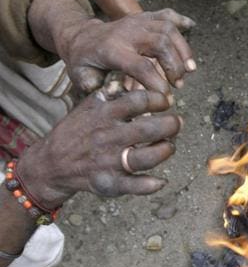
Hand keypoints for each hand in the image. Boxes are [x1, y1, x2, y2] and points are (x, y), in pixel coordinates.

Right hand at [16, 90, 181, 209]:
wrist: (50, 164)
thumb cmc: (77, 131)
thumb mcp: (88, 106)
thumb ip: (111, 94)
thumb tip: (131, 81)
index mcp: (104, 115)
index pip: (138, 101)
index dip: (158, 99)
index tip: (165, 101)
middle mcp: (108, 137)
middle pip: (148, 129)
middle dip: (170, 125)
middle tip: (177, 123)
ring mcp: (109, 161)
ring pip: (145, 158)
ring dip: (165, 151)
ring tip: (169, 145)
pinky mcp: (108, 182)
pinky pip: (133, 186)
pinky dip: (149, 185)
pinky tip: (160, 181)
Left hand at [58, 9, 196, 95]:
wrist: (81, 36)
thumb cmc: (84, 61)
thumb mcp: (81, 76)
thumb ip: (95, 87)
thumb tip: (114, 95)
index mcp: (112, 49)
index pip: (141, 66)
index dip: (157, 83)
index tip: (166, 98)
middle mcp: (127, 32)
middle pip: (161, 43)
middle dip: (175, 66)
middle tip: (179, 85)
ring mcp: (138, 21)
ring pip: (168, 29)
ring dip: (183, 50)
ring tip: (190, 69)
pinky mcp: (145, 16)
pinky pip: (167, 14)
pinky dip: (181, 21)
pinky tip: (191, 29)